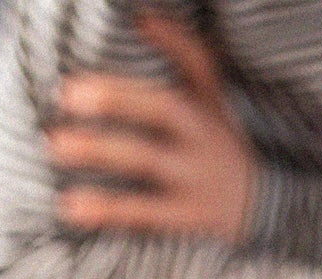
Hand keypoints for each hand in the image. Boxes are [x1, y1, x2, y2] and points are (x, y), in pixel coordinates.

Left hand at [46, 12, 256, 243]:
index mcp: (207, 103)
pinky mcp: (184, 216)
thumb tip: (142, 15)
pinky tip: (69, 206)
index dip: (170, 38)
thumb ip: (183, 57)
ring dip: (99, 150)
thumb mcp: (213, 100)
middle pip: (162, 108)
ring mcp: (194, 176)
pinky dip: (104, 209)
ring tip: (55, 144)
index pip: (196, 61)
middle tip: (67, 94)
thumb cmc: (220, 145)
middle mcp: (203, 135)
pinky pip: (140, 211)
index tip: (136, 19)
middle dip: (116, 98)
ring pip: (144, 157)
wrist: (266, 209)